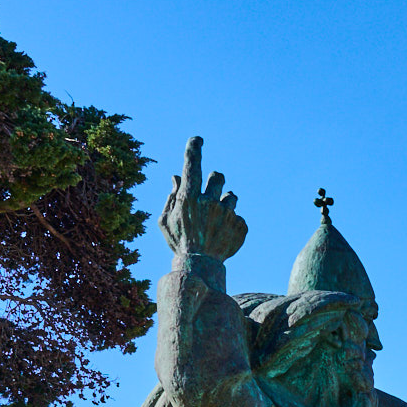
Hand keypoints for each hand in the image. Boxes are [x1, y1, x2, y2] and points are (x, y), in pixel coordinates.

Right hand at [159, 136, 248, 260]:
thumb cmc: (178, 242)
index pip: (192, 165)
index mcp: (189, 198)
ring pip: (231, 196)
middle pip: (218, 176)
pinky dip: (231, 223)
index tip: (198, 139)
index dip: (194, 149)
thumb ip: (171, 196)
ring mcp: (227, 214)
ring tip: (216, 221)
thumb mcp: (165, 220)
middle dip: (214, 182)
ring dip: (225, 203)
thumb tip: (176, 176)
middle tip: (208, 196)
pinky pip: (238, 216)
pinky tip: (222, 235)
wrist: (200, 267)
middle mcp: (210, 202)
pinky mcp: (241, 226)